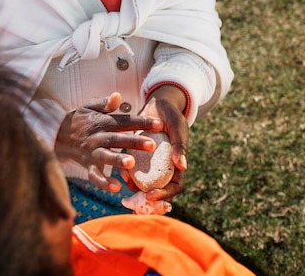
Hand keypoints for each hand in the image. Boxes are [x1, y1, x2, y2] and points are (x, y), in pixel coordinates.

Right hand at [55, 92, 162, 190]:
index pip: (125, 121)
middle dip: (134, 142)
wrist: (60, 134)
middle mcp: (98, 137)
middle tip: (151, 145)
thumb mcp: (90, 106)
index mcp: (102, 122)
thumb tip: (117, 96)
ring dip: (117, 161)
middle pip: (117, 139)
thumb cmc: (82, 119)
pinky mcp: (87, 165)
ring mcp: (92, 152)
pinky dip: (103, 182)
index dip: (142, 122)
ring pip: (106, 157)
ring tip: (131, 164)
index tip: (159, 125)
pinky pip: (94, 175)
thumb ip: (104, 102)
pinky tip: (116, 187)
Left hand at [123, 85, 188, 203]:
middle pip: (159, 190)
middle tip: (133, 199)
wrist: (158, 105)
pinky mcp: (139, 157)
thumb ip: (180, 145)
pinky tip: (121, 171)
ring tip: (124, 181)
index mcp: (178, 164)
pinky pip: (134, 170)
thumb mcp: (178, 127)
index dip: (164, 194)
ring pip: (145, 183)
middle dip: (146, 197)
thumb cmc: (172, 115)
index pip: (175, 187)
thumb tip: (183, 167)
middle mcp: (165, 167)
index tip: (150, 194)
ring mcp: (152, 163)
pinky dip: (129, 174)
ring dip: (135, 186)